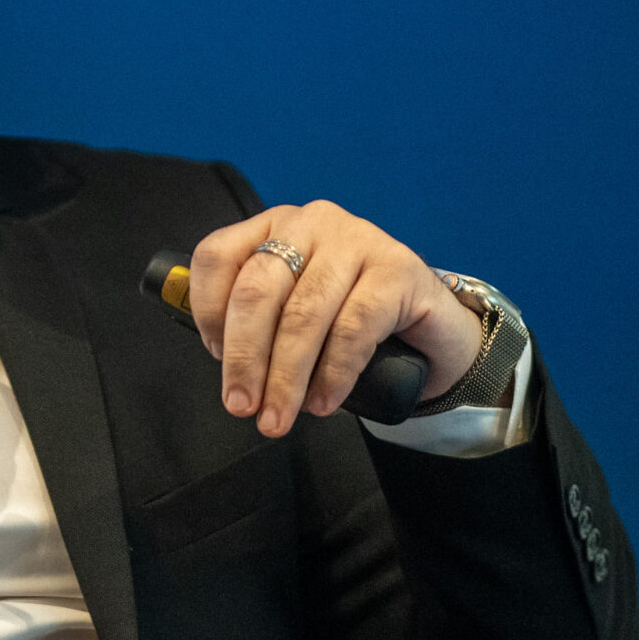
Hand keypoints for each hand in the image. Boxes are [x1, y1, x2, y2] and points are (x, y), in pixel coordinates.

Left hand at [185, 201, 484, 436]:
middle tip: (242, 405)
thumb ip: (258, 324)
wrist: (430, 327)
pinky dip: (333, 374)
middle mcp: (310, 222)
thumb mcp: (294, 313)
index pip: (218, 256)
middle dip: (245, 356)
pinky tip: (323, 402)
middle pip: (258, 289)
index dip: (208, 311)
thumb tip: (226, 366)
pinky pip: (353, 328)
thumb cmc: (349, 320)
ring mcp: (356, 240)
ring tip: (278, 417)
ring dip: (286, 376)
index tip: (215, 357)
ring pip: (303, 314)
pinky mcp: (397, 269)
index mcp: (272, 227)